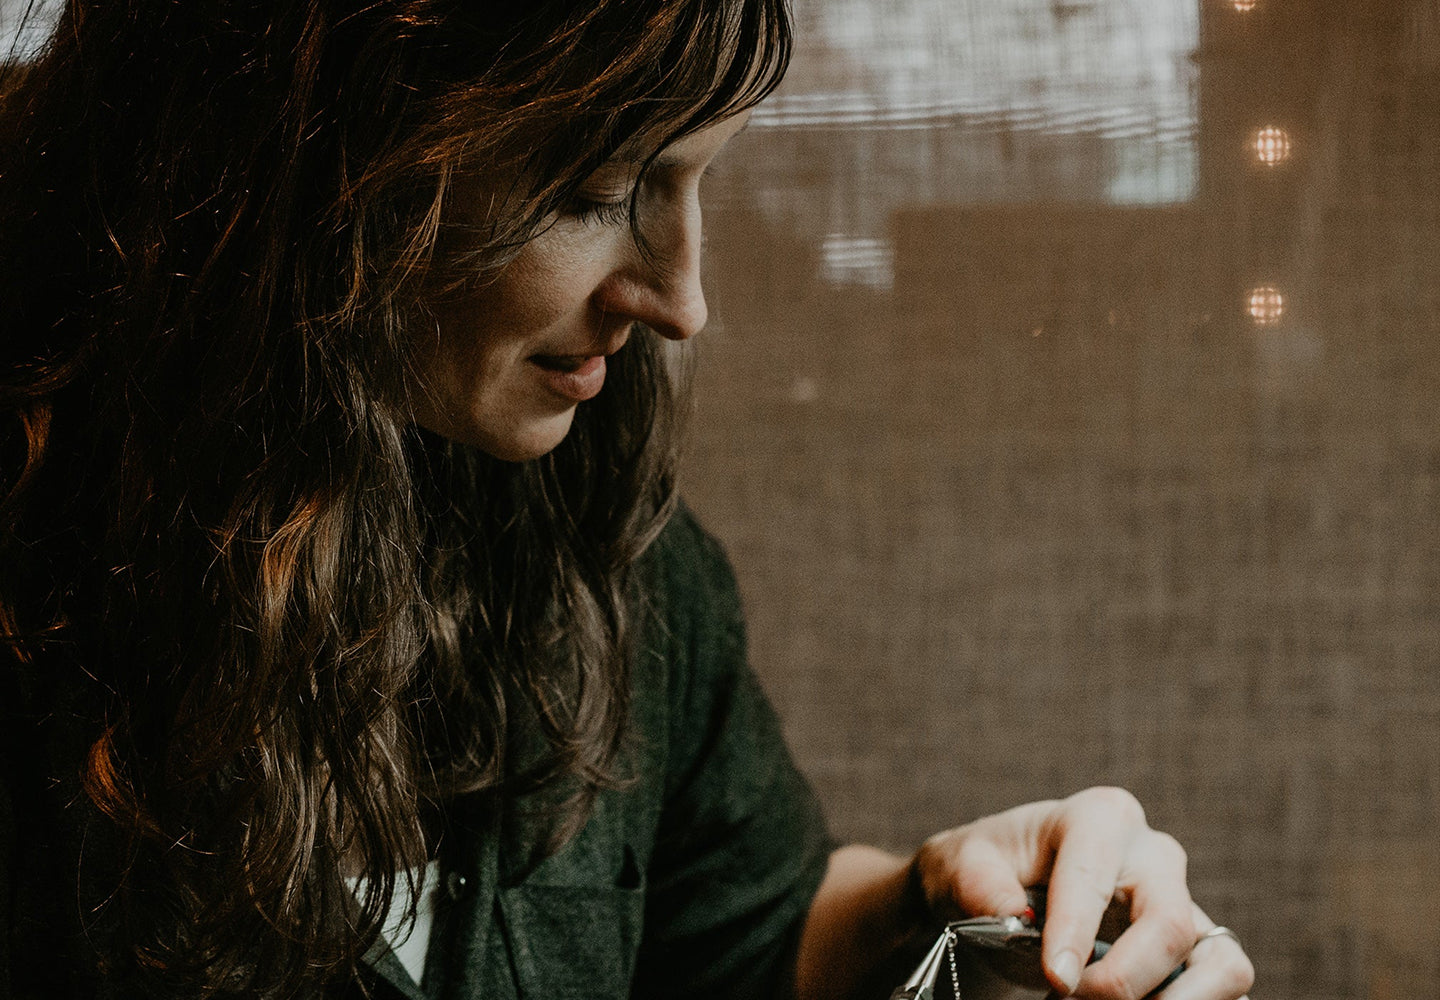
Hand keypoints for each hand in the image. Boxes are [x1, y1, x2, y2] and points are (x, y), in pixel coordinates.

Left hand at [910, 786, 1253, 999]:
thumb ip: (979, 883)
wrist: (1002, 887)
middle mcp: (1153, 854)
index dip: (1075, 934)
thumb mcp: (961, 863)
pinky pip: (1225, 984)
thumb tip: (1015, 914)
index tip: (1056, 980)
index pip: (1094, 878)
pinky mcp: (1197, 945)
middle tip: (1065, 998)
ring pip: (1219, 962)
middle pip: (1168, 925)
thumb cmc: (987, 868)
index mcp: (1098, 818)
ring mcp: (1183, 900)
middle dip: (1121, 980)